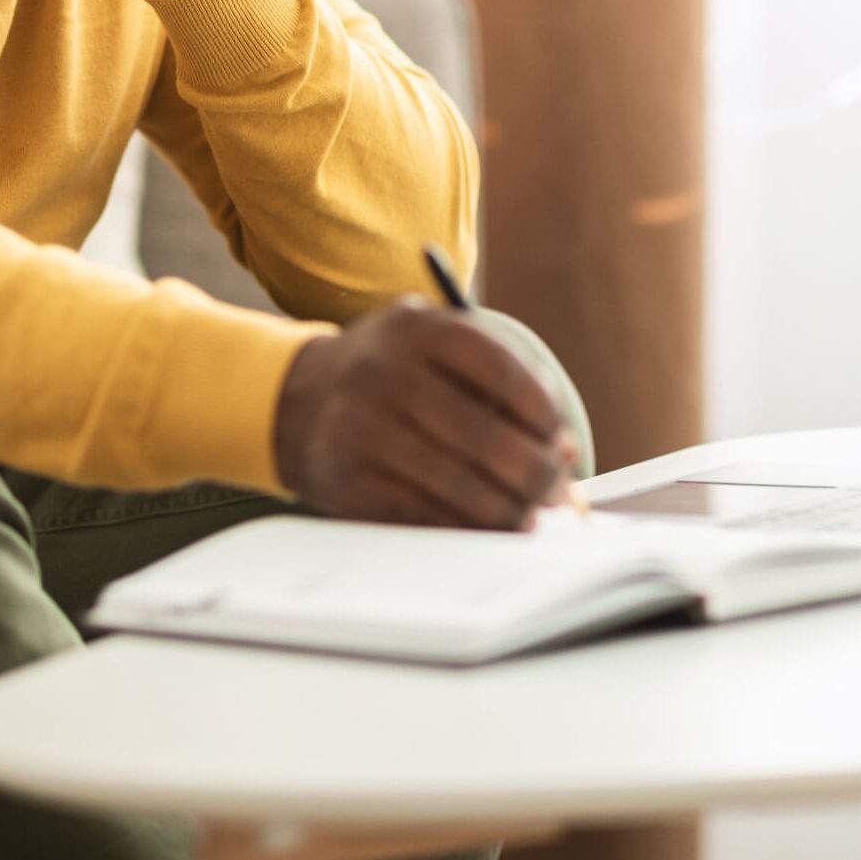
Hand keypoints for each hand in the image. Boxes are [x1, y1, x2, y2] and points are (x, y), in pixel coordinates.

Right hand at [271, 296, 581, 529]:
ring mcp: (359, 430)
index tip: (561, 441)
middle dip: (535, 474)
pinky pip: (423, 518)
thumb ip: (497, 379)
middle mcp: (381, 373)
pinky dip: (465, 531)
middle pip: (483, 436)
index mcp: (414, 328)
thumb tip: (563, 448)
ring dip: (507, 511)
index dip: (543, 414)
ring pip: (457, 485)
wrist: (298, 400)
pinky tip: (485, 530)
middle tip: (555, 492)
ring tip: (528, 517)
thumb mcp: (432, 346)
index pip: (501, 372)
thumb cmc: (393, 376)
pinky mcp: (347, 483)